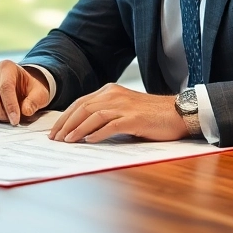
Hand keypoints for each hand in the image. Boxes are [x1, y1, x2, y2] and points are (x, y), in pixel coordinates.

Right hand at [0, 60, 49, 125]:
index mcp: (6, 67)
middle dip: (1, 113)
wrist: (19, 86)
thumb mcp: (39, 93)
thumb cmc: (29, 89)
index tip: (16, 120)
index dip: (10, 106)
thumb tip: (26, 110)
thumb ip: (35, 101)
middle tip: (12, 120)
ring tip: (7, 115)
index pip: (5, 87)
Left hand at [48, 84, 186, 142]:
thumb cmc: (151, 115)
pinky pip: (111, 125)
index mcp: (110, 91)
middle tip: (55, 138)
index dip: (65, 117)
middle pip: (83, 108)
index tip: (54, 131)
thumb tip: (82, 129)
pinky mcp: (135, 119)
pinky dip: (98, 133)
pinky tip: (89, 140)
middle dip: (66, 124)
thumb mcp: (124, 109)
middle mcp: (115, 95)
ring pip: (93, 115)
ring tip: (68, 141)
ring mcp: (125, 106)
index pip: (80, 103)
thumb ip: (106, 114)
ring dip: (78, 129)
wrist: (179, 113)